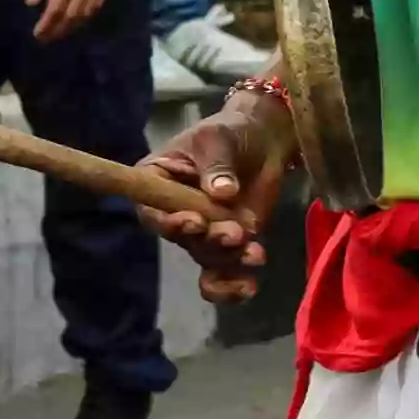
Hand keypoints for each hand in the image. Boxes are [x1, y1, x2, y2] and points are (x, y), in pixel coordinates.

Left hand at [27, 0, 114, 41]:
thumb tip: (31, 3)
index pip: (55, 10)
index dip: (46, 25)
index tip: (37, 35)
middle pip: (70, 17)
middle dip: (58, 30)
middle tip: (46, 39)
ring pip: (85, 15)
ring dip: (72, 27)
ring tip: (61, 33)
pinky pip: (96, 6)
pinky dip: (87, 17)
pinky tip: (79, 21)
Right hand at [138, 97, 294, 303]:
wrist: (266, 141)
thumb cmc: (231, 131)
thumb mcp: (219, 138)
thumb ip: (218, 164)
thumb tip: (222, 191)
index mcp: (158, 182)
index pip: (152, 211)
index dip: (169, 223)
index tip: (194, 222)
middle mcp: (175, 212)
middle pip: (182, 239)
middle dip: (209, 241)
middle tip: (234, 232)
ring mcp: (203, 231)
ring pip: (206, 257)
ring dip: (228, 260)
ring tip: (255, 252)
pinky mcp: (228, 244)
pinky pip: (222, 273)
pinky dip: (232, 285)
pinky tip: (248, 286)